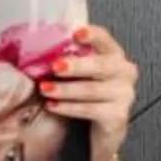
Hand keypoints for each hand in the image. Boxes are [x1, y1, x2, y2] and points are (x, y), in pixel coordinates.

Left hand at [38, 24, 137, 160]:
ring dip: (66, 90)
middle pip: (101, 66)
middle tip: (54, 66)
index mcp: (115, 54)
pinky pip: (90, 110)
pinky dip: (69, 108)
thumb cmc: (87, 93)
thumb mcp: (80, 72)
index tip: (75, 33)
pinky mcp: (118, 116)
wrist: (103, 127)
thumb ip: (69, 57)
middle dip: (76, 66)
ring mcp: (124, 94)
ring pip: (92, 90)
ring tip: (44, 89)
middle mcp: (125, 72)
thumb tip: (36, 47)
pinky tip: (52, 106)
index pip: (105, 39)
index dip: (92, 35)